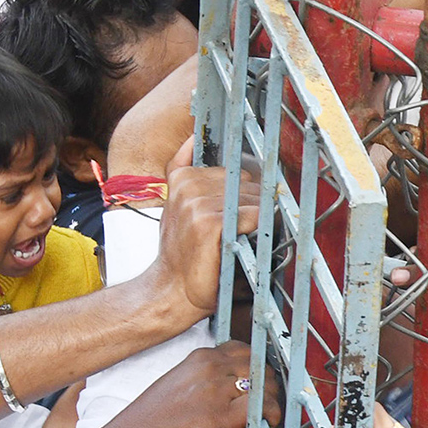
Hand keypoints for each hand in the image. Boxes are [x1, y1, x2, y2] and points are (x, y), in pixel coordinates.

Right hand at [94, 342, 281, 427]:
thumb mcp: (178, 386)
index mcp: (198, 359)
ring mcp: (218, 391)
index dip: (255, 364)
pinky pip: (262, 407)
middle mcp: (210, 369)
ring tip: (270, 413)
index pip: (240, 349)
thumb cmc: (150, 423)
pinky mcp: (224, 418)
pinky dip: (271, 415)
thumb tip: (230, 394)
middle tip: (269, 397)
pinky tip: (268, 424)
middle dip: (268, 381)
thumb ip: (205, 383)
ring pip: (265, 384)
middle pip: (257, 364)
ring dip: (272, 398)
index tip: (259, 377)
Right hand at [143, 138, 262, 322]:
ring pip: (254, 201)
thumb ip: (183, 168)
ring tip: (231, 243)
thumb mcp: (175, 205)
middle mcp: (189, 185)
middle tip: (231, 235)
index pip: (236, 173)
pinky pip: (254, 217)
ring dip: (253, 224)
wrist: (171, 290)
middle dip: (249, 208)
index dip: (241, 198)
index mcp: (182, 177)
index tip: (229, 219)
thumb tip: (193, 136)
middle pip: (249, 185)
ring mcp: (198, 203)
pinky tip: (238, 245)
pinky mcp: (210, 223)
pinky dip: (256, 232)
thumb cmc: (180, 251)